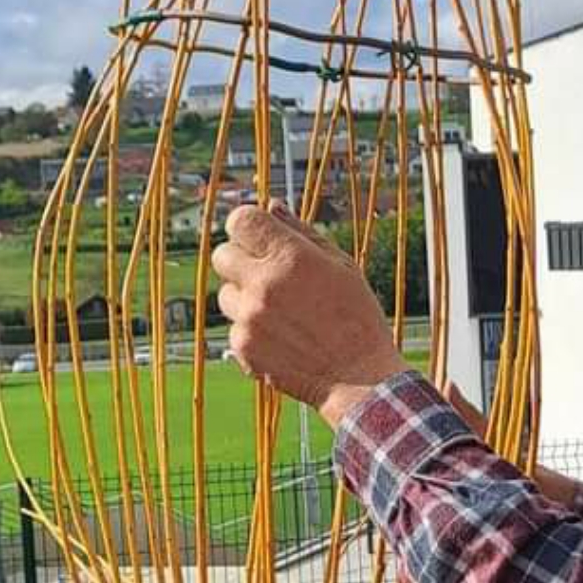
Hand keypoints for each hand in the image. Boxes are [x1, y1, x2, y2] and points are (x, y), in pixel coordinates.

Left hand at [209, 206, 404, 425]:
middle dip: (241, 261)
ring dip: (246, 298)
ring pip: (225, 294)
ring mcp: (250, 317)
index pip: (240, 220)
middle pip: (222, 255)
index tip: (260, 237)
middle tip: (268, 275)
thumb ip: (302, 233)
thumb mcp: (341, 265)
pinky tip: (283, 337)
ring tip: (281, 313)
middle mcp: (264, 284)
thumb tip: (272, 206)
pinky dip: (252, 331)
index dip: (249, 226)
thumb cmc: (356, 316)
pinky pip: (235, 327)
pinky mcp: (243, 346)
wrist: (360, 376)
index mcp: (290, 257)